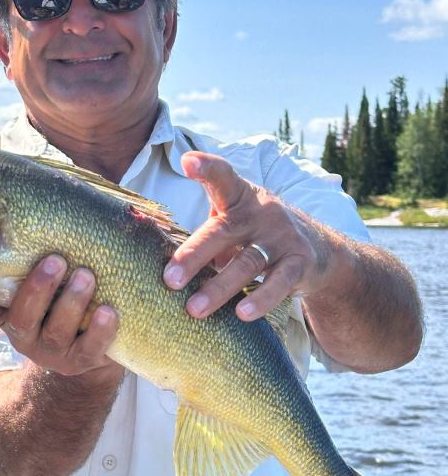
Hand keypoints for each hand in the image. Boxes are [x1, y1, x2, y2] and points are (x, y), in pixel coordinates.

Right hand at [0, 254, 122, 378]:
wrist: (93, 341)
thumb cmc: (63, 291)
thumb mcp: (46, 274)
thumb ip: (38, 248)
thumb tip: (58, 198)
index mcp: (6, 311)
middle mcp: (24, 334)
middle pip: (20, 319)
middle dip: (37, 289)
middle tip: (55, 260)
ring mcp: (52, 351)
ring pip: (56, 332)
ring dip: (71, 302)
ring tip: (86, 275)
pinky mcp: (82, 361)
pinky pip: (89, 349)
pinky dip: (99, 330)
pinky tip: (108, 311)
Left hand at [163, 152, 330, 320]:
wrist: (318, 249)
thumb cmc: (255, 236)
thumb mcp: (231, 225)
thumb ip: (203, 238)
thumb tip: (157, 266)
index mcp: (239, 198)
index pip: (222, 178)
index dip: (206, 168)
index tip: (187, 162)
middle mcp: (261, 213)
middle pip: (223, 231)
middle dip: (194, 254)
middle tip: (169, 280)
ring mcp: (282, 237)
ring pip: (248, 261)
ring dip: (219, 287)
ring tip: (195, 309)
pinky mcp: (300, 262)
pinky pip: (279, 283)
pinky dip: (261, 298)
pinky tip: (242, 314)